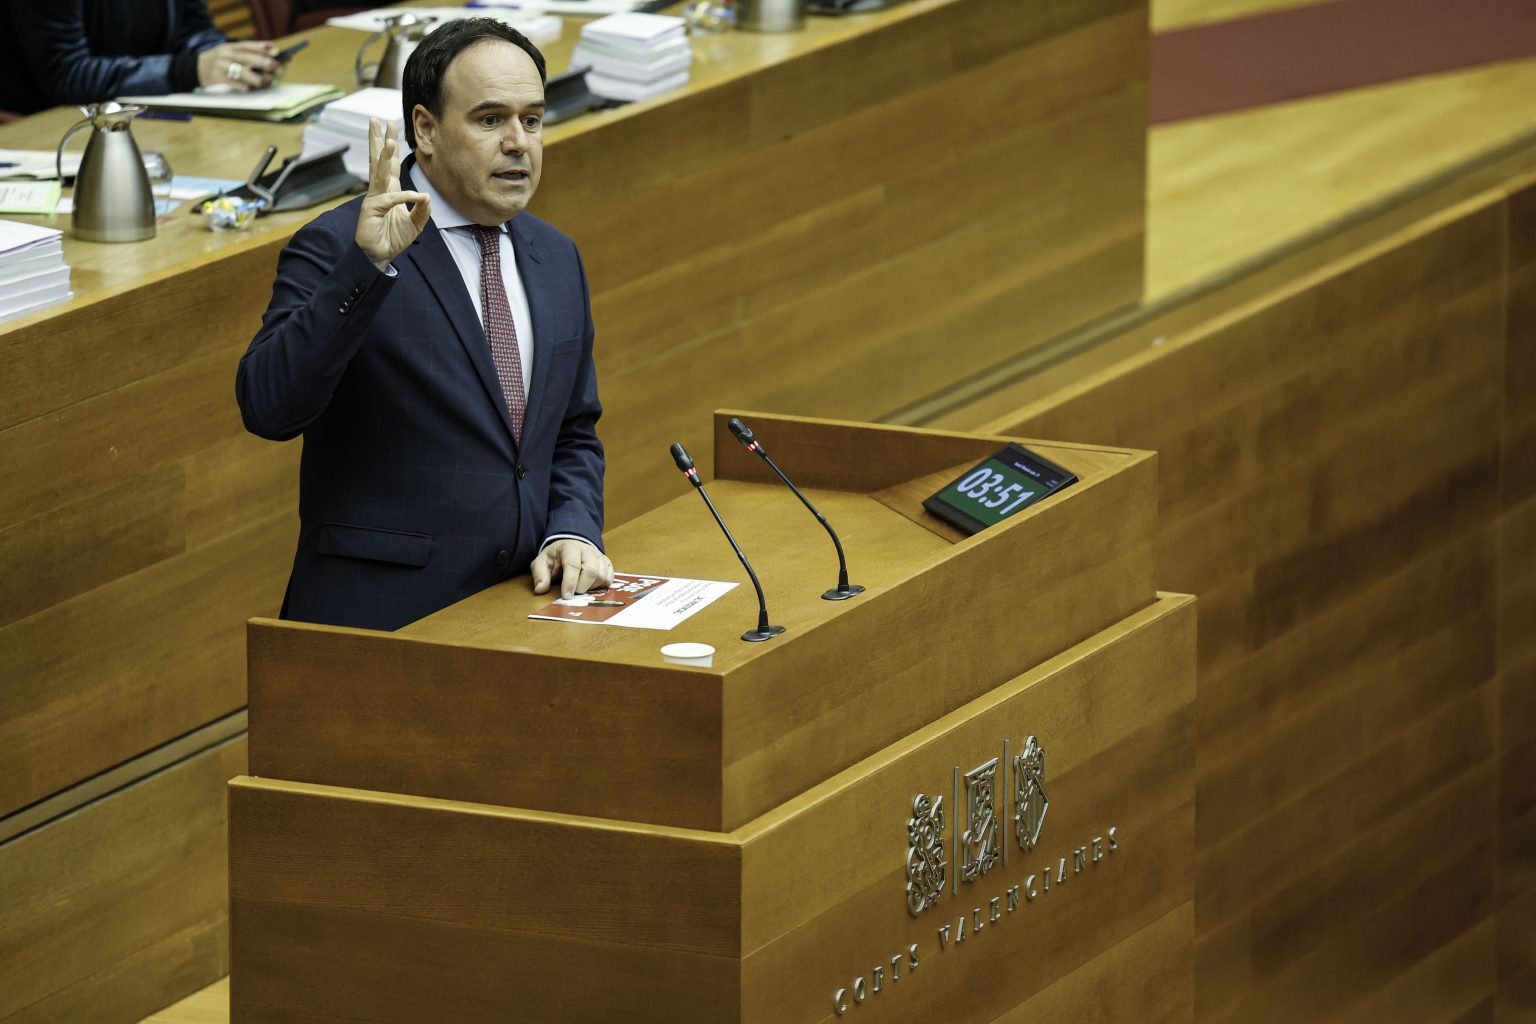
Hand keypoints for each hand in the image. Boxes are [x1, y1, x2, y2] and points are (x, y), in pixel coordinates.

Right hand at [197, 41, 278, 90]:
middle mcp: (225, 55)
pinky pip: (229, 82)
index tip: (275, 49)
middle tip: (275, 65)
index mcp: (229, 47)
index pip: (246, 45)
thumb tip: (270, 55)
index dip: (260, 47)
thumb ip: (246, 54)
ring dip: (252, 76)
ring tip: (264, 82)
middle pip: (244, 57)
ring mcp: (220, 66)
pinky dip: (239, 86)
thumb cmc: (220, 61)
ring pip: (237, 70)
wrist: (196, 68)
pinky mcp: (216, 77)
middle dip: (261, 61)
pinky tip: (248, 89)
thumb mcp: (229, 52)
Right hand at [354, 118, 430, 271]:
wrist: (380, 256)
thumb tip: (427, 196)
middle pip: (379, 160)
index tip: (390, 127)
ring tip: (388, 140)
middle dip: (379, 140)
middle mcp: (380, 190)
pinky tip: (417, 195)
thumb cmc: (393, 238)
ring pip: (379, 172)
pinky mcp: (371, 209)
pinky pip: (391, 199)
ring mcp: (373, 198)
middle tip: (376, 120)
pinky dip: (405, 197)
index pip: (389, 163)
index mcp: (389, 190)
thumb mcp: (415, 224)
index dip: (390, 146)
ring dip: (383, 156)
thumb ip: (422, 210)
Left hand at [531, 540, 613, 598]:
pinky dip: (601, 586)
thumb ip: (540, 575)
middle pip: (592, 570)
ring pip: (602, 576)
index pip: (573, 565)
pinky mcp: (607, 563)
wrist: (569, 547)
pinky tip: (590, 586)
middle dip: (582, 587)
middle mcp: (587, 550)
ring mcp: (599, 556)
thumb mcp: (541, 563)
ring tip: (580, 587)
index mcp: (570, 547)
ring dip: (591, 587)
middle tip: (574, 593)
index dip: (570, 582)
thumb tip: (540, 589)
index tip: (566, 596)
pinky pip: (609, 579)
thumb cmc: (555, 557)